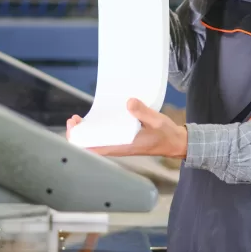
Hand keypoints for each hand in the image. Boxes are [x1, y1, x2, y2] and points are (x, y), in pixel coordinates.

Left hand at [66, 99, 187, 157]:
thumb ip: (142, 112)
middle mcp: (120, 148)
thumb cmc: (166, 134)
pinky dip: (96, 131)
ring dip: (87, 133)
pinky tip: (95, 121)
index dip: (81, 139)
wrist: (176, 143)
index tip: (75, 126)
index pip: (95, 148)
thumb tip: (128, 102)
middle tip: (74, 119)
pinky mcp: (124, 142)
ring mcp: (121, 146)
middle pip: (92, 147)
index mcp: (125, 146)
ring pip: (97, 143)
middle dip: (80, 134)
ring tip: (79, 119)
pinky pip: (105, 139)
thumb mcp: (156, 120)